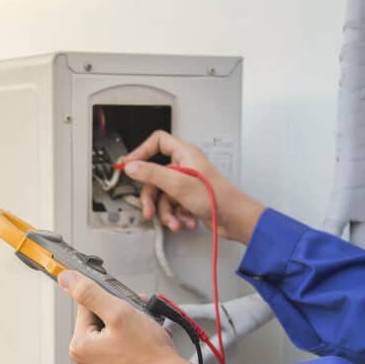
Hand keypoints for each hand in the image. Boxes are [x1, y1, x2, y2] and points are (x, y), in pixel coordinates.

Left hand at [58, 270, 195, 363]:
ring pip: (111, 343)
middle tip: (141, 319)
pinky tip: (147, 351)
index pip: (87, 309)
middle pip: (99, 327)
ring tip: (148, 335)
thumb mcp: (119, 312)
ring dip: (129, 334)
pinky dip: (132, 353)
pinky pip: (119, 361)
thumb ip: (90, 293)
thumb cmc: (150, 356)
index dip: (110, 303)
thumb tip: (66, 278)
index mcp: (79, 348)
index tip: (127, 306)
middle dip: (121, 319)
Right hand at [122, 130, 264, 243]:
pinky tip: (186, 221)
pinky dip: (177, 216)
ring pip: (163, 196)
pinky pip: (172, 206)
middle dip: (153, 198)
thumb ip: (152, 173)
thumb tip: (131, 166)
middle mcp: (185, 166)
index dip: (141, 152)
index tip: (129, 165)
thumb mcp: (178, 184)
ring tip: (176, 221)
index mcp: (184, 154)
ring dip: (167, 213)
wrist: (235, 219)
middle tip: (149, 210)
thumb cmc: (217, 198)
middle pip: (155, 177)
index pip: (157, 142)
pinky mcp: (189, 199)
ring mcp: (186, 183)